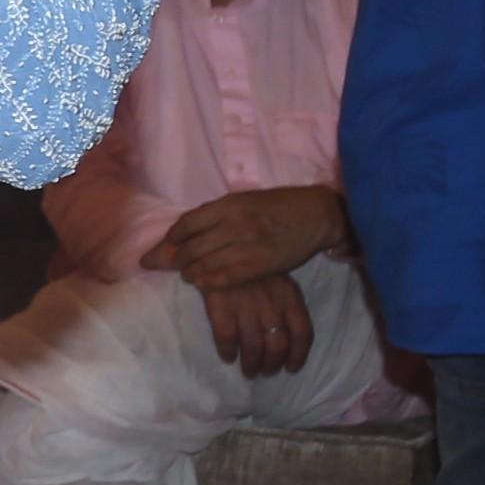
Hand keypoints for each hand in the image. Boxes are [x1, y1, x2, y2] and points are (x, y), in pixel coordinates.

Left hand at [148, 185, 346, 290]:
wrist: (315, 215)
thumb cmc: (278, 206)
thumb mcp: (244, 200)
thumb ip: (217, 214)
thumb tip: (185, 229)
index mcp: (229, 205)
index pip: (187, 223)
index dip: (173, 236)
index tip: (169, 243)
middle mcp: (234, 225)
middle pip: (191, 247)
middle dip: (176, 258)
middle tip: (173, 264)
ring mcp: (246, 247)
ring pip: (205, 265)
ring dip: (190, 272)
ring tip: (187, 275)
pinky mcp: (259, 266)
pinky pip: (226, 278)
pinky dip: (209, 282)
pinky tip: (202, 283)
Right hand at [197, 270, 316, 377]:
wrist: (220, 242)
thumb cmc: (251, 260)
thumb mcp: (277, 276)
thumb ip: (285, 302)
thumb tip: (287, 334)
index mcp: (289, 295)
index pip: (302, 333)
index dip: (298, 355)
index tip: (291, 368)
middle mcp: (271, 304)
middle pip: (278, 345)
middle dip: (272, 364)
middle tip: (265, 371)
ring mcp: (246, 306)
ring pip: (254, 347)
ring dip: (252, 364)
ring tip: (249, 370)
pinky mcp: (222, 306)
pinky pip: (227, 338)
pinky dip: (228, 352)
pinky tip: (228, 356)